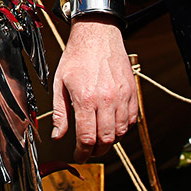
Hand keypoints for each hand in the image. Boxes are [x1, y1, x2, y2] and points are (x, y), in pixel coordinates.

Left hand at [51, 15, 137, 161]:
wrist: (97, 34)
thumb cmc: (77, 56)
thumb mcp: (60, 83)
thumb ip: (60, 112)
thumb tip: (58, 135)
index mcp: (85, 98)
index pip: (87, 137)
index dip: (82, 152)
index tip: (79, 156)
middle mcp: (106, 99)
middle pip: (106, 139)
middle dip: (96, 150)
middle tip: (89, 150)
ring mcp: (122, 96)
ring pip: (121, 133)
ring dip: (110, 140)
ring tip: (100, 138)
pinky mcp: (132, 92)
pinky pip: (132, 120)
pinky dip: (124, 128)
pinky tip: (113, 126)